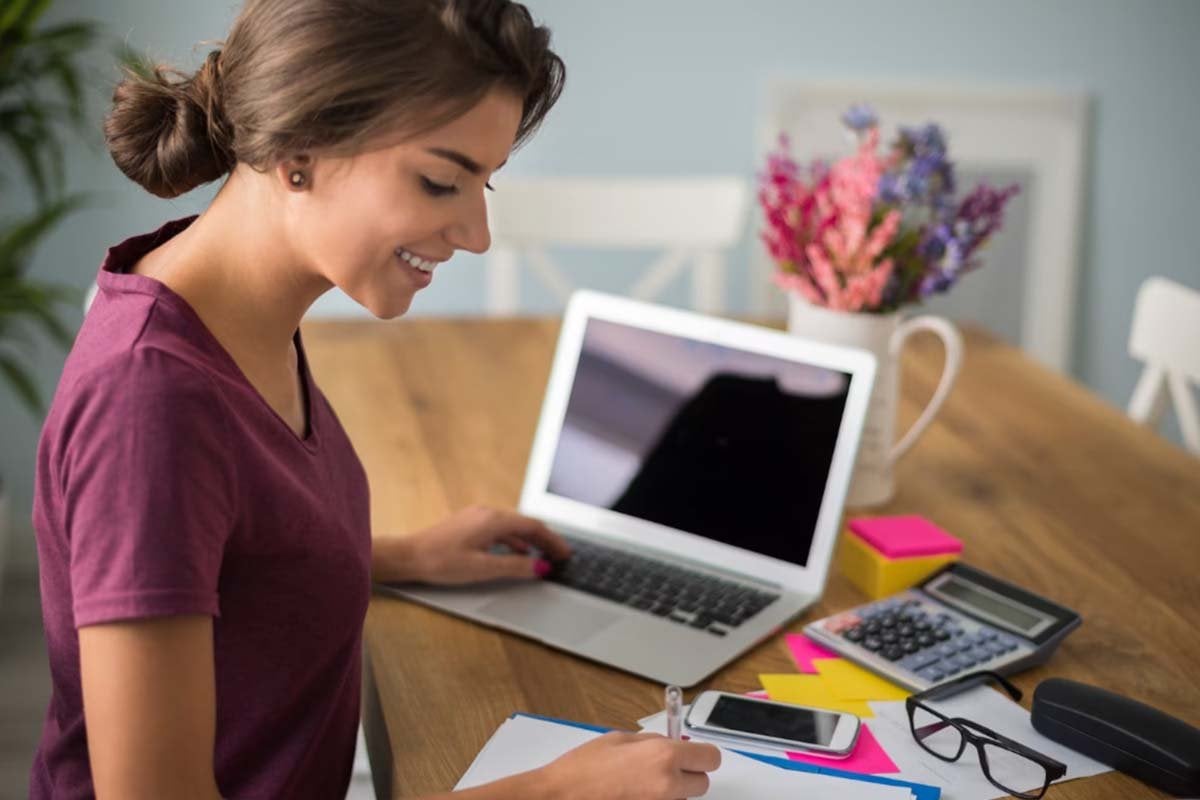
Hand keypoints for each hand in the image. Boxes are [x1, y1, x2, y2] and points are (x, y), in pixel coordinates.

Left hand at [374, 505, 570, 584]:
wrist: (408, 557)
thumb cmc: (440, 562)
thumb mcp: (483, 568)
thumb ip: (515, 567)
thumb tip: (540, 567)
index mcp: (493, 520)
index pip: (534, 526)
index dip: (553, 540)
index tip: (565, 553)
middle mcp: (487, 513)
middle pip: (525, 524)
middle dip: (545, 539)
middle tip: (559, 555)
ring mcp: (476, 517)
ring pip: (512, 526)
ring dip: (530, 540)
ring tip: (542, 556)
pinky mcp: (468, 524)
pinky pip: (499, 529)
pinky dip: (514, 540)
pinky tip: (515, 553)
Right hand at [537, 732, 720, 799]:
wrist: (560, 797)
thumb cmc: (582, 770)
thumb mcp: (619, 739)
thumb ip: (652, 741)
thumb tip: (671, 743)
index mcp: (663, 757)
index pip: (711, 758)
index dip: (701, 754)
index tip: (694, 754)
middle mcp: (668, 785)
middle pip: (702, 783)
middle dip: (687, 775)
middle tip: (664, 770)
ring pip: (682, 799)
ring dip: (670, 792)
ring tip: (640, 786)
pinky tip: (633, 796)